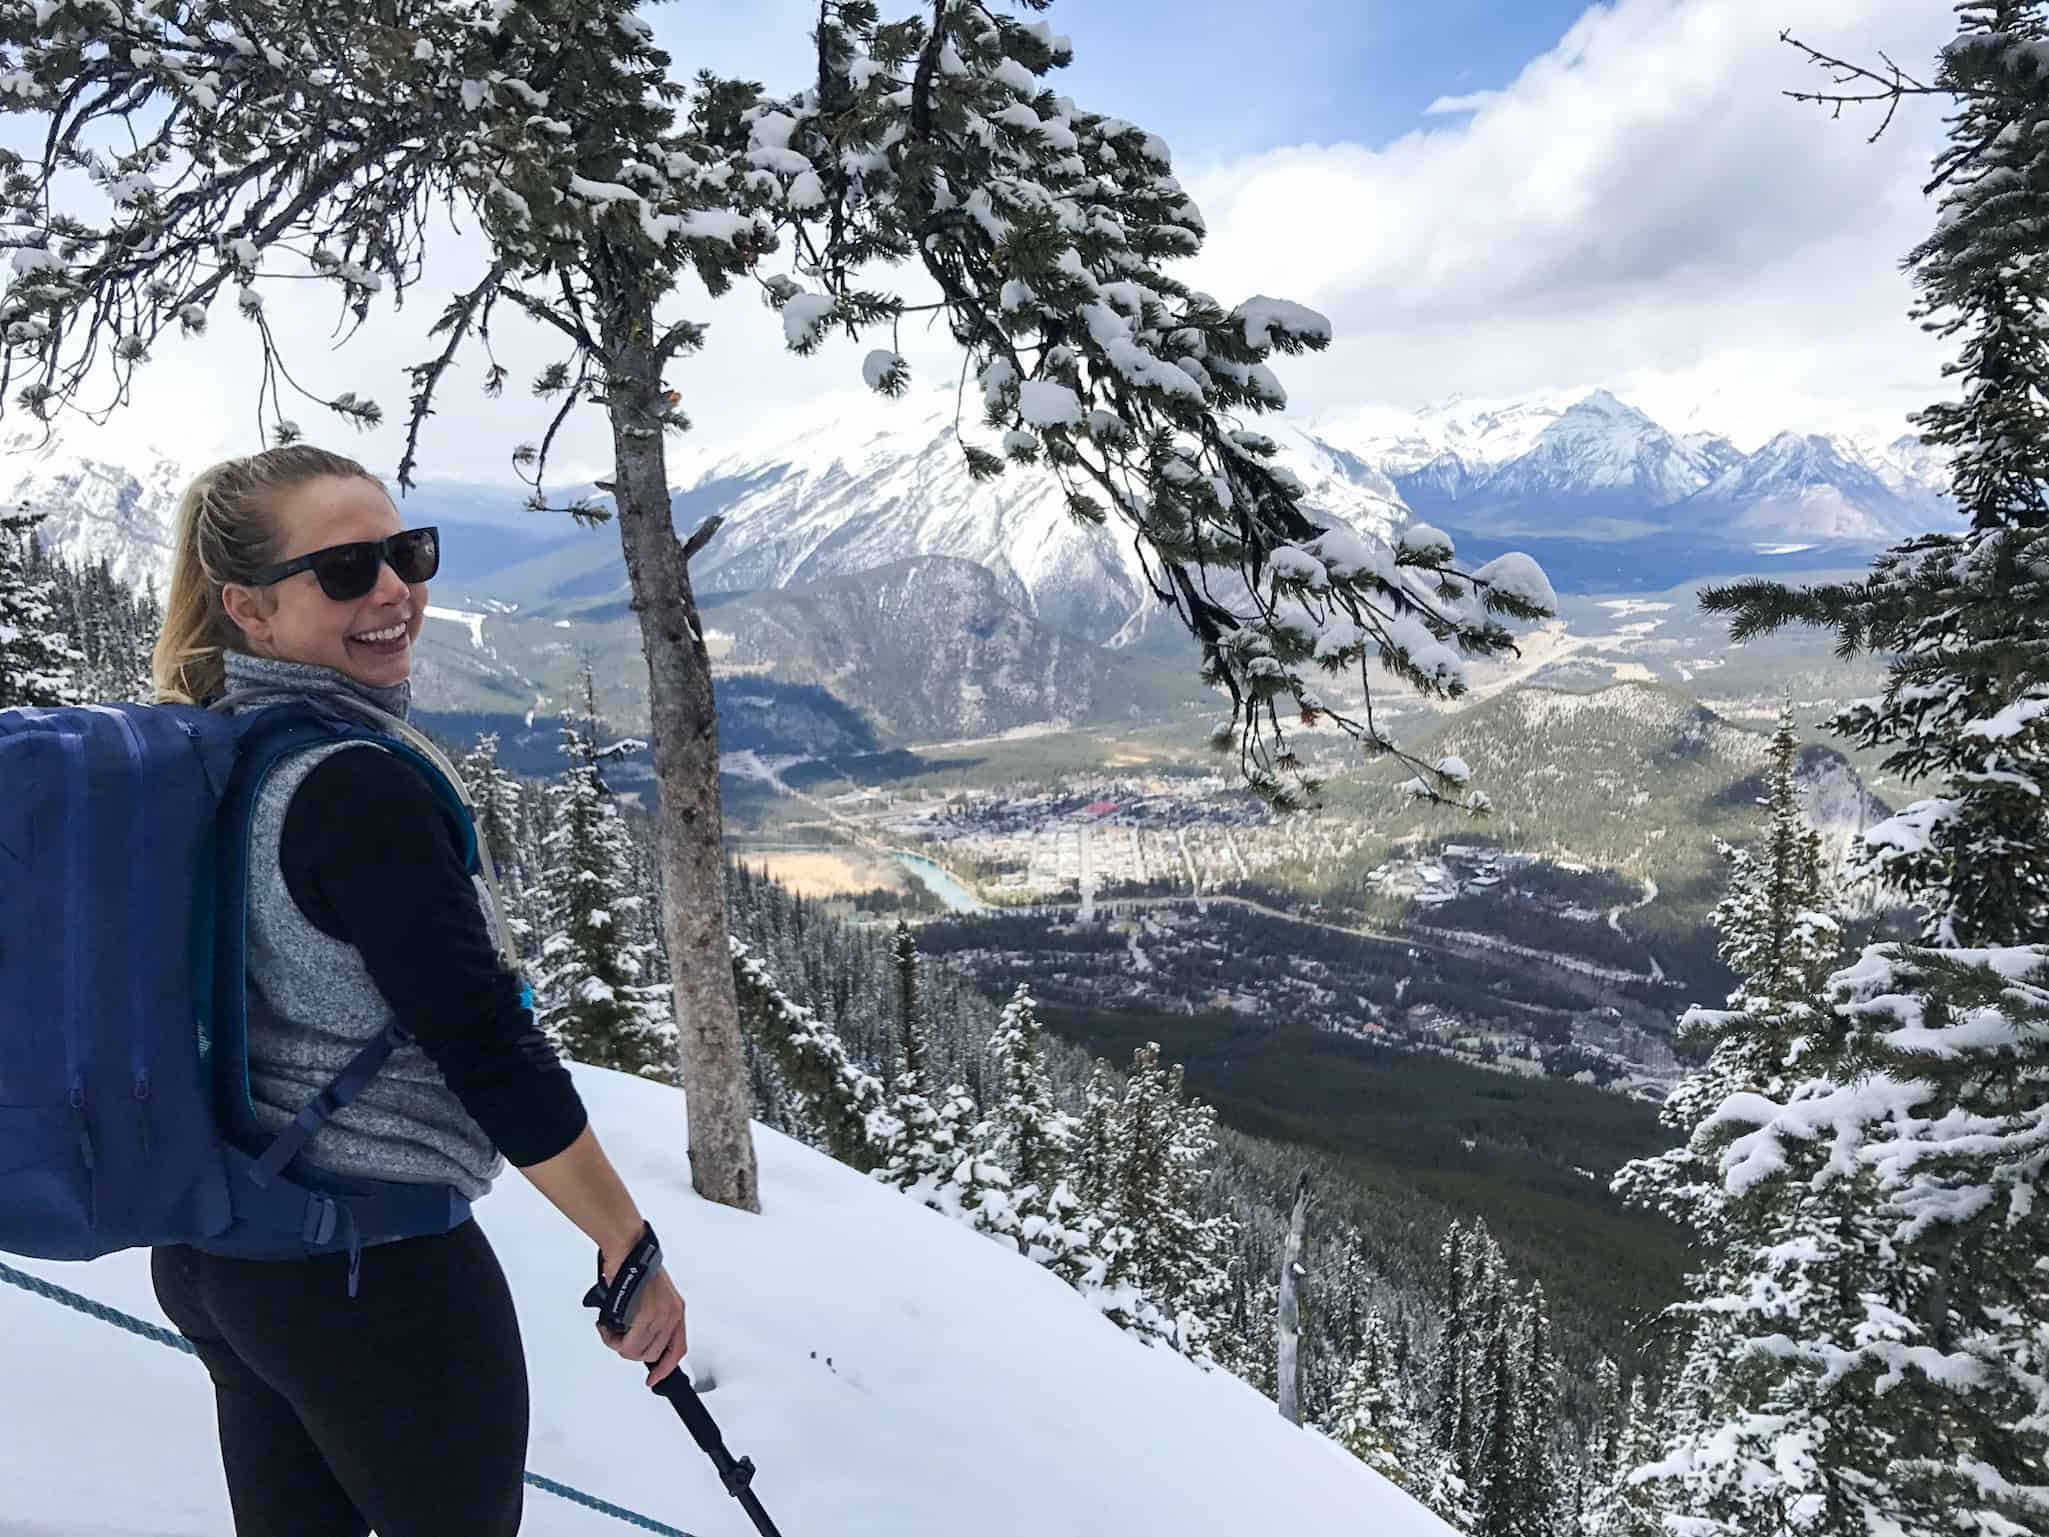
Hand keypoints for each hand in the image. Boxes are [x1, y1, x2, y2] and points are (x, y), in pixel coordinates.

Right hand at [598, 1257, 687, 1387]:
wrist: (628, 1249)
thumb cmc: (635, 1268)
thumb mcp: (653, 1296)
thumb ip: (652, 1318)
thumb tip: (638, 1339)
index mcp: (676, 1310)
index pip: (677, 1349)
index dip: (665, 1368)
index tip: (654, 1379)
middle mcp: (672, 1314)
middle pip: (652, 1355)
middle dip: (630, 1351)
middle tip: (616, 1336)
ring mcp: (660, 1315)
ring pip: (638, 1353)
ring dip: (619, 1344)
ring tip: (610, 1327)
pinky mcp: (646, 1315)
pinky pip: (629, 1345)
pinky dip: (613, 1339)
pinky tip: (606, 1325)